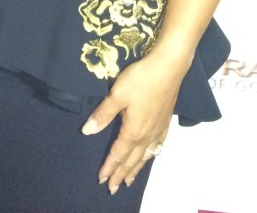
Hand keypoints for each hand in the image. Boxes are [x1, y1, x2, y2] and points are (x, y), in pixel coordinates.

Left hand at [81, 51, 185, 193]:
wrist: (168, 68)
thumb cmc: (140, 79)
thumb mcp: (117, 95)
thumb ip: (103, 114)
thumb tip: (87, 132)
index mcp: (133, 131)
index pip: (118, 154)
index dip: (109, 167)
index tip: (101, 179)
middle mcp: (147, 135)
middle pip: (132, 160)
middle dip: (121, 174)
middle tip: (113, 188)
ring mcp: (158, 129)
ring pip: (146, 156)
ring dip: (136, 169)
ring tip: (130, 180)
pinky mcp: (165, 121)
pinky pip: (157, 146)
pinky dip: (151, 155)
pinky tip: (151, 154)